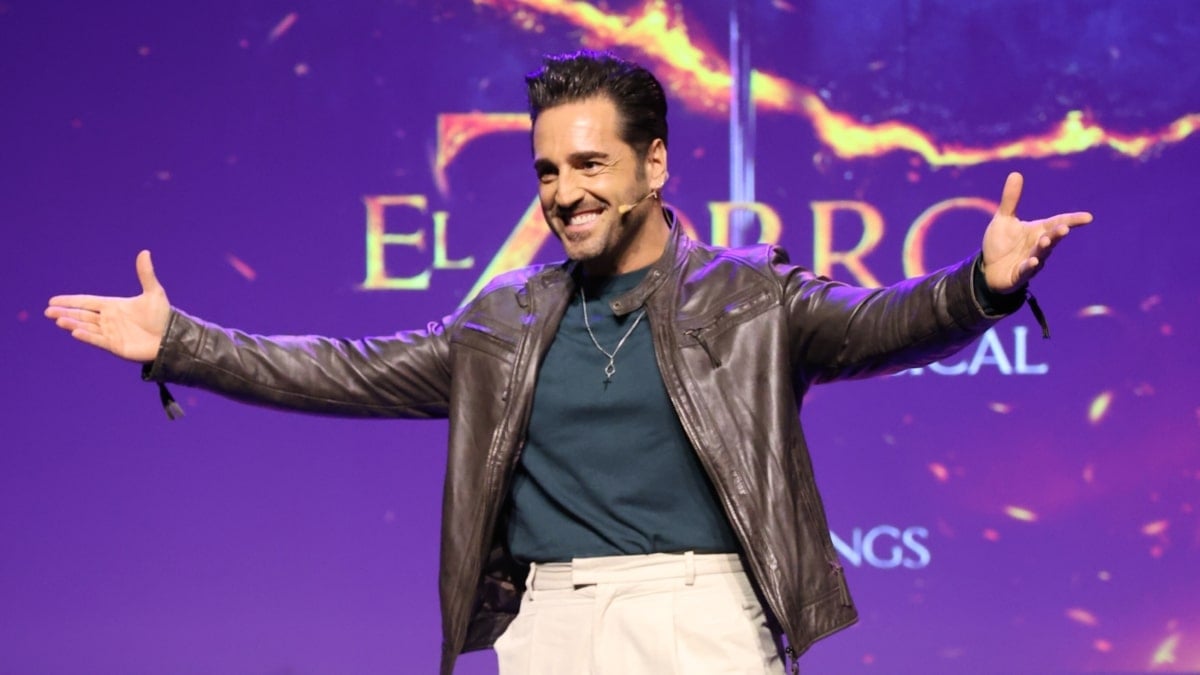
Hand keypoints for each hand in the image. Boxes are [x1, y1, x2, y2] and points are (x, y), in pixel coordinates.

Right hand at [45, 250, 170, 361]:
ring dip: (73, 323)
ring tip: (59, 320)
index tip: (53, 300)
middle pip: (82, 315)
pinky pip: (98, 340)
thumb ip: (146, 274)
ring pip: (87, 327)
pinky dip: (87, 336)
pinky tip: (75, 332)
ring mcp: (111, 333)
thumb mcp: (153, 293)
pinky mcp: (115, 345)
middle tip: (48, 311)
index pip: (87, 302)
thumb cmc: (162, 315)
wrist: (171, 338)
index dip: (71, 301)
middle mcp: (109, 319)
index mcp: (113, 306)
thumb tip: (145, 252)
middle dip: (65, 312)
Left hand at [982, 172, 1092, 293]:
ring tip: (1046, 240)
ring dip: (1044, 247)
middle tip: (1064, 228)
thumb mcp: (1003, 219)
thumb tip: (1016, 173)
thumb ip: (1011, 200)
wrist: (987, 269)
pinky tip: (1034, 261)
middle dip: (1057, 234)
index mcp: (1038, 230)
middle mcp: (1038, 246)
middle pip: (1052, 238)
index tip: (1088, 217)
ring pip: (1041, 254)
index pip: (1058, 222)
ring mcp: (1031, 261)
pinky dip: (1030, 266)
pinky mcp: (1019, 275)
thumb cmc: (1000, 244)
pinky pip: (1027, 271)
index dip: (1073, 220)